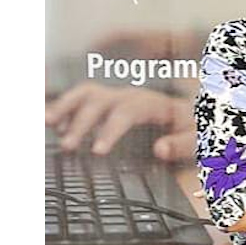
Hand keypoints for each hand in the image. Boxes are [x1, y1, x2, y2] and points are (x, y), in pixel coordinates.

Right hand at [46, 83, 192, 156]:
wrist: (194, 113)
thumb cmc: (194, 126)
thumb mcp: (198, 137)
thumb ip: (182, 143)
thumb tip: (160, 150)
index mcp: (153, 103)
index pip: (127, 112)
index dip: (110, 130)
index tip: (97, 151)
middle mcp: (131, 95)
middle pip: (100, 101)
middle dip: (81, 122)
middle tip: (67, 146)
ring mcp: (118, 96)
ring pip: (87, 93)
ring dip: (65, 105)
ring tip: (47, 122)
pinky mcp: (109, 101)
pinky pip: (84, 98)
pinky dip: (66, 106)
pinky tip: (53, 123)